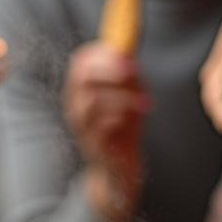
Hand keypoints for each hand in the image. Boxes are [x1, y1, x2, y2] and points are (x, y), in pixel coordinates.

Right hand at [63, 42, 150, 221]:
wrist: (120, 170)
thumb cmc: (124, 129)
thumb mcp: (128, 97)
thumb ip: (128, 76)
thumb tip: (130, 52)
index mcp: (82, 90)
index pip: (81, 61)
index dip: (102, 53)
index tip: (127, 52)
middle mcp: (76, 106)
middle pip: (82, 77)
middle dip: (109, 69)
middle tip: (134, 71)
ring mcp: (82, 127)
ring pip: (93, 100)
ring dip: (123, 96)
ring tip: (145, 103)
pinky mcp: (93, 145)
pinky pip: (103, 124)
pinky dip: (123, 117)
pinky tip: (138, 119)